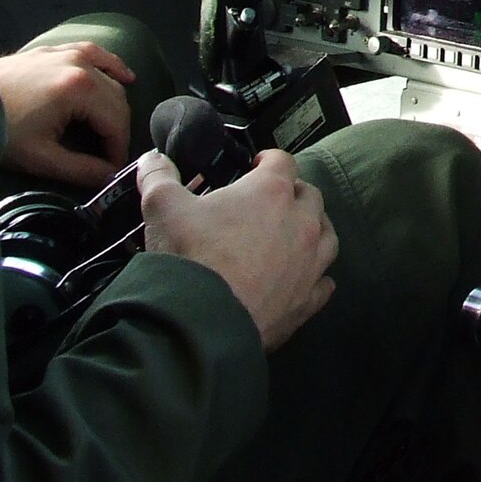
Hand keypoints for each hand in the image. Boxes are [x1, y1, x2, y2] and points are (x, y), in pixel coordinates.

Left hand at [0, 41, 135, 188]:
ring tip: (109, 130)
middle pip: (116, 100)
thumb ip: (81, 170)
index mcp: (80, 89)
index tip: (113, 171)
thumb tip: (109, 177)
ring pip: (109, 79)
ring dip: (115, 105)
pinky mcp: (53, 50)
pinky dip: (111, 66)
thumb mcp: (41, 158)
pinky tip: (124, 76)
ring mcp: (67, 53)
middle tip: (106, 157)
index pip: (117, 122)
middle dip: (116, 131)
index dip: (118, 150)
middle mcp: (80, 64)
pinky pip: (94, 54)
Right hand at [137, 147, 337, 350]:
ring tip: (294, 233)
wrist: (202, 322)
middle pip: (310, 195)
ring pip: (327, 235)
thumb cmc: (190, 257)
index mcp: (271, 192)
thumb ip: (159, 177)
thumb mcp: (163, 207)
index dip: (268, 159)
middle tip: (271, 201)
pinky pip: (324, 282)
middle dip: (292, 193)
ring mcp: (309, 262)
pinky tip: (302, 278)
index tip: (256, 165)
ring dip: (313, 229)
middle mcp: (300, 223)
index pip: (282, 160)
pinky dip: (316, 277)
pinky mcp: (307, 299)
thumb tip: (153, 160)